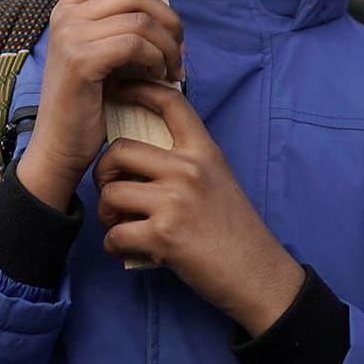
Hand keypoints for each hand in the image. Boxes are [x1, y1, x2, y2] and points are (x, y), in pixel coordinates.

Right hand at [17, 0, 183, 210]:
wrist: (60, 148)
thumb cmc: (86, 106)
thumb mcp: (99, 56)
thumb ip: (117, 28)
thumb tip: (164, 13)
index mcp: (67, 10)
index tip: (151, 18)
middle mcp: (65, 16)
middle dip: (166, 19)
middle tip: (178, 50)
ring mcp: (70, 36)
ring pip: (139, 19)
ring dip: (168, 46)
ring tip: (172, 69)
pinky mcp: (81, 61)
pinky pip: (134, 44)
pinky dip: (156, 60)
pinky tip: (159, 78)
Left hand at [95, 82, 304, 336]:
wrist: (259, 276)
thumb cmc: (235, 230)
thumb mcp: (218, 178)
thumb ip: (185, 160)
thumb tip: (140, 151)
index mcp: (204, 151)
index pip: (169, 102)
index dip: (138, 88)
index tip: (118, 89)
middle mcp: (188, 170)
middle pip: (119, 150)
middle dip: (104, 173)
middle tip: (111, 191)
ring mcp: (175, 202)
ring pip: (111, 194)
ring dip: (107, 214)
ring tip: (119, 225)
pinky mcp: (164, 236)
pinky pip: (115, 234)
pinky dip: (114, 245)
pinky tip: (126, 249)